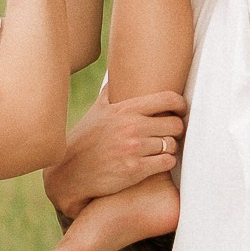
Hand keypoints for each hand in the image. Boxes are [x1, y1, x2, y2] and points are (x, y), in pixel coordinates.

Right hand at [45, 88, 186, 209]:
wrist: (69, 173)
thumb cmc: (84, 141)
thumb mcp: (95, 112)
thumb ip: (109, 94)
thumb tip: (115, 77)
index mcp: (124, 109)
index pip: (168, 98)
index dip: (180, 105)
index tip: (181, 111)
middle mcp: (131, 126)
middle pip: (175, 124)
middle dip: (175, 130)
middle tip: (169, 135)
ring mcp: (134, 148)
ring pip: (172, 145)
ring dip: (170, 148)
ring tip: (160, 150)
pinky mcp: (135, 169)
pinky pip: (167, 162)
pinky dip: (166, 163)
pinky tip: (157, 163)